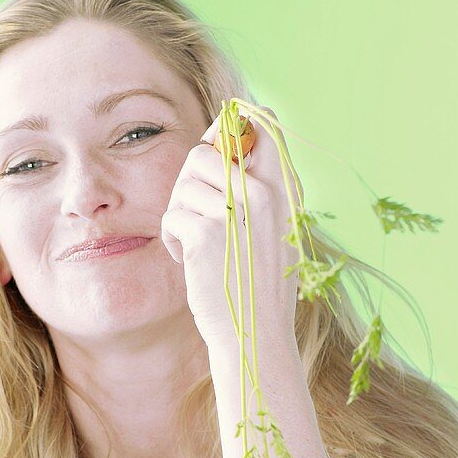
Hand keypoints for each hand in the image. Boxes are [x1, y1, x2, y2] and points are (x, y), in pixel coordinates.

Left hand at [161, 109, 303, 351]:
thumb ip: (258, 187)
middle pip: (207, 149)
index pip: (262, 121)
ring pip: (183, 182)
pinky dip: (172, 238)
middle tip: (194, 211)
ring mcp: (235, 213)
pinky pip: (172, 214)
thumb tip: (225, 137)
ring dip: (179, 212)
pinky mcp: (206, 234)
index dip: (229, 127)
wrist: (256, 336)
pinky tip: (189, 260)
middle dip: (189, 180)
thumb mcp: (274, 229)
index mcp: (285, 188)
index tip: (215, 151)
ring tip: (195, 243)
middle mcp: (265, 194)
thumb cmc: (259, 284)